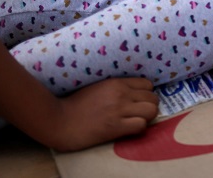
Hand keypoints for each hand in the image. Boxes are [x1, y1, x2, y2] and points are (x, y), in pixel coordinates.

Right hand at [43, 78, 158, 152]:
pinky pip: (141, 125)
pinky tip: (129, 129)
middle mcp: (121, 94)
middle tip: (138, 113)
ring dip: (147, 117)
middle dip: (149, 106)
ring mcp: (119, 110)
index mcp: (116, 82)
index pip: (147, 84)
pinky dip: (139, 128)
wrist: (60, 120)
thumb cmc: (75, 104)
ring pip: (151, 111)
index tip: (139, 101)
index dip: (146, 94)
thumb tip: (133, 92)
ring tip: (136, 121)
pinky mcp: (115, 126)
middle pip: (153, 98)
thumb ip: (116, 87)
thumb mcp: (98, 87)